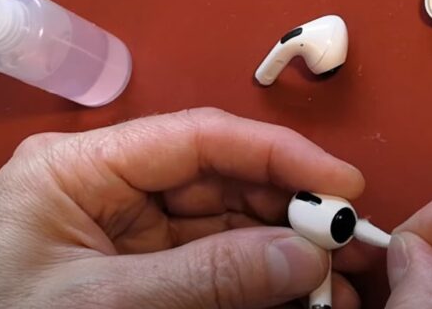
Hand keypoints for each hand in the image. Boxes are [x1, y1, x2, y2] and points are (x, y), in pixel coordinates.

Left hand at [0, 107, 367, 308]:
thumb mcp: (100, 305)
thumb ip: (204, 279)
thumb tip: (305, 255)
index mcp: (81, 168)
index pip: (197, 139)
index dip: (278, 154)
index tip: (341, 183)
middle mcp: (113, 189)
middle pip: (221, 180)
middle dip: (289, 208)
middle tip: (350, 240)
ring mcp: (131, 234)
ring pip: (228, 225)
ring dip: (285, 249)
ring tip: (338, 277)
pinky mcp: (144, 275)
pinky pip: (215, 266)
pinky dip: (261, 281)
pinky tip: (301, 292)